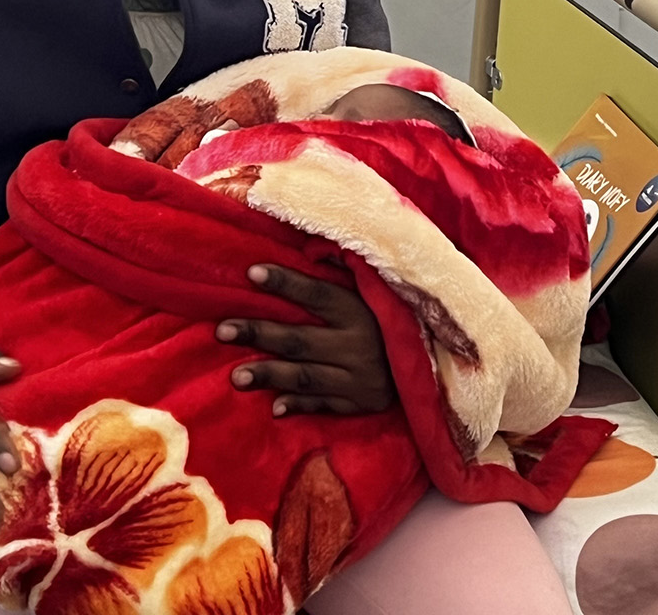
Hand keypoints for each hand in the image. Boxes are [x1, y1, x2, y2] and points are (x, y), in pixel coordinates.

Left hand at [217, 263, 395, 416]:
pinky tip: (274, 406)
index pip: (317, 294)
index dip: (285, 282)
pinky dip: (301, 406)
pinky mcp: (362, 404)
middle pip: (300, 339)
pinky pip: (325, 406)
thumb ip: (345, 274)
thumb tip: (312, 250)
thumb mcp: (376, 294)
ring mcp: (360, 379)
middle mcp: (359, 345)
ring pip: (307, 376)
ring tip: (236, 376)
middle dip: (259, 333)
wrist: (435, 367)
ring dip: (270, 375)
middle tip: (221, 330)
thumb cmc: (392, 321)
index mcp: (361, 311)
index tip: (251, 272)